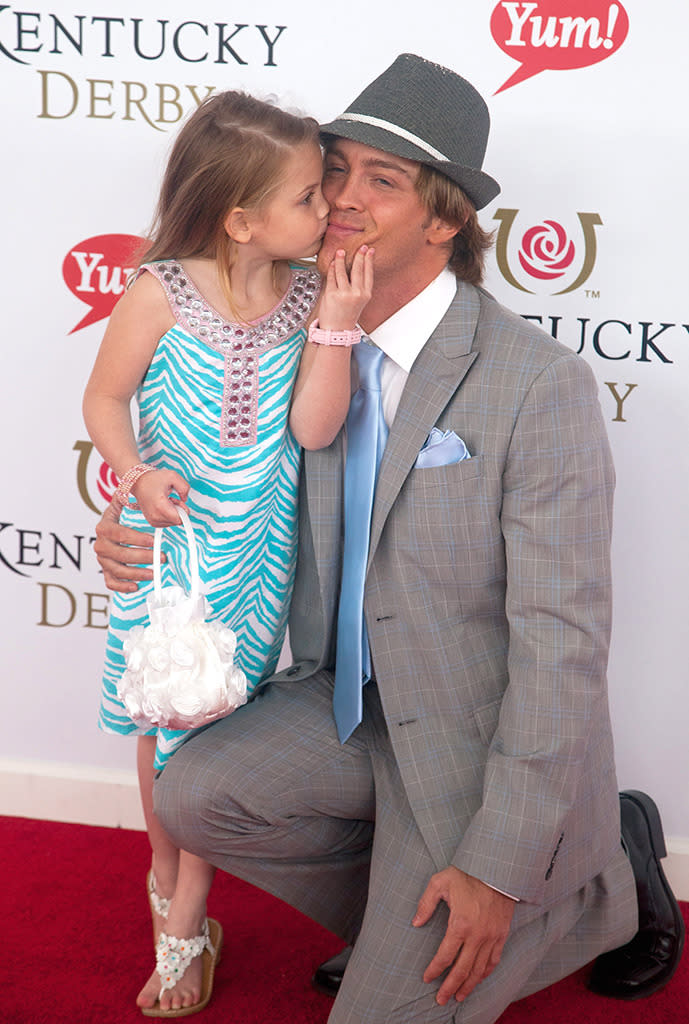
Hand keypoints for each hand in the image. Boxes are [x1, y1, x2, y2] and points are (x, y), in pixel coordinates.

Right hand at [93, 501, 157, 592]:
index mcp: (103, 527)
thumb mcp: (121, 501)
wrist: (108, 527)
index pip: (119, 534)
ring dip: (137, 573)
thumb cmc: (120, 515)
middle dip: (143, 557)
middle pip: (120, 554)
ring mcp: (102, 559)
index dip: (136, 539)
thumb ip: (127, 493)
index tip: (154, 541)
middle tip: (162, 557)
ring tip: (154, 572)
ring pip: (117, 570)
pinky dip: (122, 587)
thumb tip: (133, 482)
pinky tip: (136, 586)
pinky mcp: (105, 571)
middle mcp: (100, 545)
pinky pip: (110, 582)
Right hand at [131, 468, 188, 527]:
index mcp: (160, 507)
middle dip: (179, 510)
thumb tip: (185, 499)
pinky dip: (168, 515)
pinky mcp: (152, 522)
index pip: (180, 519)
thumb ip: (184, 487)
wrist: (138, 482)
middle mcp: (155, 516)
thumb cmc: (153, 479)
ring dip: (173, 512)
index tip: (178, 500)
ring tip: (166, 501)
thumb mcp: (173, 476)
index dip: (183, 510)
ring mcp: (153, 521)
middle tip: (172, 499)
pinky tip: (163, 505)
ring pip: (173, 523)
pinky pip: (167, 522)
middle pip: (177, 521)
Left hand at [317, 245, 373, 329]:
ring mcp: (344, 294)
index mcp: (366, 295)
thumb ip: (359, 286)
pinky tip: (333, 263)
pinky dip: (332, 268)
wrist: (337, 331)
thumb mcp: (359, 301)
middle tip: (359, 247)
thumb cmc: (346, 316)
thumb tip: (356, 266)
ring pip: (342, 270)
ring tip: (340, 252)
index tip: (369, 250)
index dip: (369, 260)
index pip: (369, 273)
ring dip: (341, 259)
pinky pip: (331, 277)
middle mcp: (357, 294)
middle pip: (358, 269)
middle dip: (359, 255)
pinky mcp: (332, 294)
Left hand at [413, 867, 515, 1005]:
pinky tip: (478, 978)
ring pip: (479, 969)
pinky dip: (485, 972)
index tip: (427, 978)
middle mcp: (477, 935)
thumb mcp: (440, 882)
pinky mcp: (502, 934)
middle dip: (450, 987)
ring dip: (468, 985)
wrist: (497, 868)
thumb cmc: (467, 873)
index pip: (445, 956)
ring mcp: (491, 936)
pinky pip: (494, 960)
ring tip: (459, 996)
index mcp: (460, 924)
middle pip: (462, 969)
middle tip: (441, 999)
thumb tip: (415, 922)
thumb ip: (426, 903)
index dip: (434, 970)